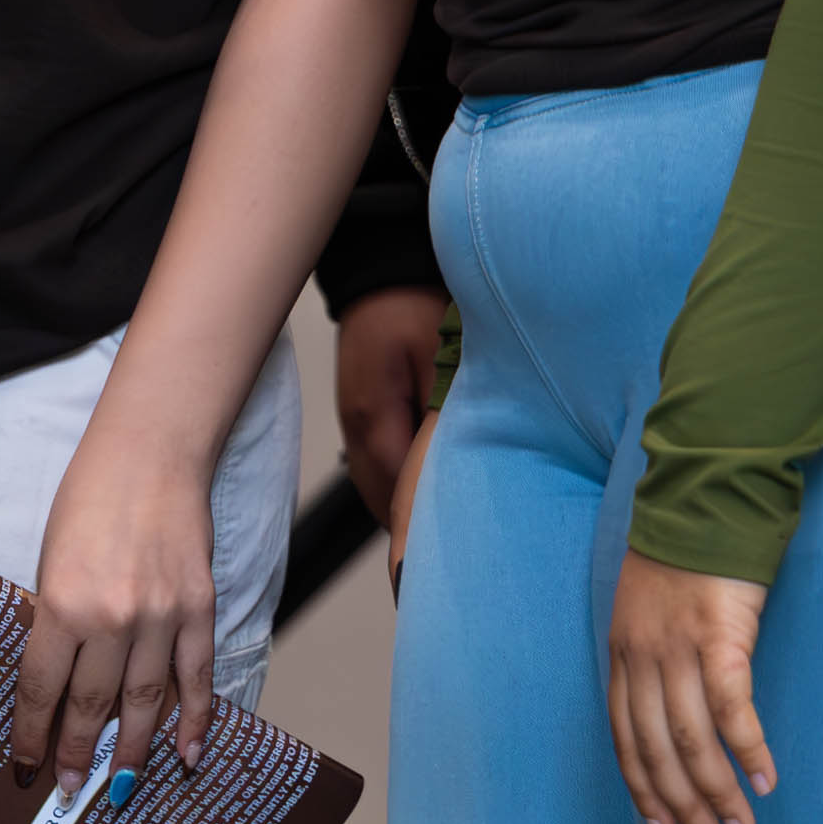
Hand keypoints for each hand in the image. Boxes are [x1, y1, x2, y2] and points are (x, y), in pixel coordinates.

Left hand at [16, 426, 223, 797]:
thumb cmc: (89, 499)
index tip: (27, 768)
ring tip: (118, 788)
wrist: (151, 453)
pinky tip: (187, 756)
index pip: (42, 689)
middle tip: (69, 789)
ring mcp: (162, 616)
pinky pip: (196, 677)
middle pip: (91, 705)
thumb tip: (58, 685)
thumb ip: (55, 620)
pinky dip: (193, 721)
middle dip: (76, 753)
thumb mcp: (50, 559)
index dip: (33, 735)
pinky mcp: (199, 608)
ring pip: (144, 703)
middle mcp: (113, 618)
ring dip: (130, 751)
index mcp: (63, 603)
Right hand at [336, 292, 451, 566]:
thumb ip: (447, 413)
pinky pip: (382, 465)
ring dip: (410, 503)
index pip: (395, 498)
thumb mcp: (439, 356)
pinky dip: (406, 478)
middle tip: (465, 544)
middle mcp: (357, 431)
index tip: (456, 552)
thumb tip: (464, 462)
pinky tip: (437, 480)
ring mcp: (356, 424)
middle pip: (384, 503)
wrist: (380, 270)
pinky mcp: (364, 415)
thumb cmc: (411, 305)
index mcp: (372, 421)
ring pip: (381, 487)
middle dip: (417, 524)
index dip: (422, 530)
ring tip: (456, 519)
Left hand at [605, 554, 774, 823]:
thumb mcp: (648, 606)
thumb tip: (673, 704)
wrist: (706, 495)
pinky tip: (765, 781)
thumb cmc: (687, 552)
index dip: (643, 790)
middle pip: (656, 751)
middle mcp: (642, 656)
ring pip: (692, 740)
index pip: (624, 739)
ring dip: (717, 793)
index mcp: (622, 652)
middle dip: (683, 807)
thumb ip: (653, 654)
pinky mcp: (719, 635)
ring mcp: (677, 647)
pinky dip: (747, 750)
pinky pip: (732, 708)